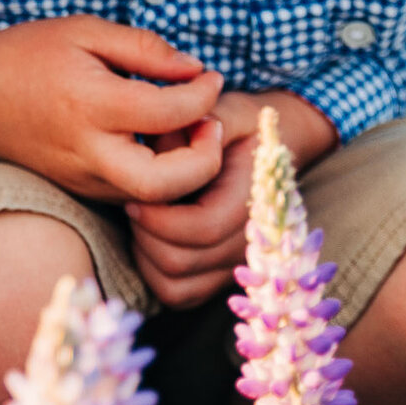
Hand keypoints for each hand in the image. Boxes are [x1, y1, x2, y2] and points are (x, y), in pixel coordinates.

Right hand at [0, 16, 224, 203]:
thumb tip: (195, 69)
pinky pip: (132, 196)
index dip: (204, 93)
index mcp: (91, 103)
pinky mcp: (80, 190)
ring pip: (152, 200)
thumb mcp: (83, 30)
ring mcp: (83, 178)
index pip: (170, 111)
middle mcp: (88, 150)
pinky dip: (159, 177)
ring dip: (185, 172)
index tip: (211, 76)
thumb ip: (143, 48)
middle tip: (211, 125)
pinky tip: (160, 143)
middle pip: (167, 183)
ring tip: (189, 131)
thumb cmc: (25, 54)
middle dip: (206, 160)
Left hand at [123, 89, 340, 308]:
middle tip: (132, 203)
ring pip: (175, 286)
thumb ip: (200, 120)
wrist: (273, 150)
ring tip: (142, 220)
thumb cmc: (243, 127)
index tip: (133, 196)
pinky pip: (178, 294)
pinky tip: (150, 238)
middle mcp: (249, 243)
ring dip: (146, 255)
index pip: (201, 228)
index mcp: (253, 201)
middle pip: (180, 262)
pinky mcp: (219, 276)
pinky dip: (155, 273)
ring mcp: (236, 265)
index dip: (159, 217)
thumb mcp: (227, 110)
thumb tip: (165, 141)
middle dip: (145, 233)